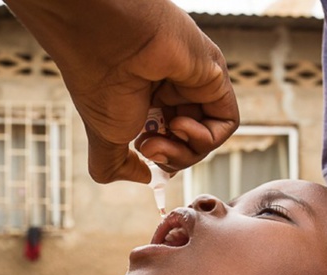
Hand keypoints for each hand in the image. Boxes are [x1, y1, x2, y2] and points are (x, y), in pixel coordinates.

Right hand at [4, 0, 238, 183]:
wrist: (109, 44)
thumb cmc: (101, 83)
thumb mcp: (105, 139)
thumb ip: (116, 166)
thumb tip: (144, 178)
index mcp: (145, 100)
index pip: (165, 141)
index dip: (158, 158)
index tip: (141, 154)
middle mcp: (171, 92)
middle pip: (187, 144)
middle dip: (171, 159)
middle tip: (149, 148)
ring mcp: (194, 85)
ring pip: (206, 139)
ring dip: (185, 152)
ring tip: (160, 138)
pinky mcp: (215, 78)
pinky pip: (226, 124)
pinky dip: (205, 138)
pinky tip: (180, 125)